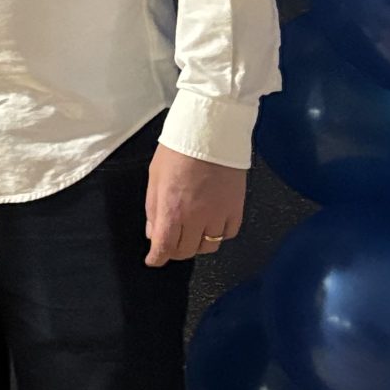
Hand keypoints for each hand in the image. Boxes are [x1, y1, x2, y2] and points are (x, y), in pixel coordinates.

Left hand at [145, 145, 246, 267]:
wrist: (210, 131)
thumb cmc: (178, 149)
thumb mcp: (155, 177)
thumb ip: (153, 209)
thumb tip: (153, 233)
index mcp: (172, 210)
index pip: (164, 248)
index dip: (157, 258)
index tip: (154, 259)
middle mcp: (196, 218)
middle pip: (186, 251)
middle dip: (175, 250)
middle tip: (171, 241)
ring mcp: (218, 215)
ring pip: (208, 247)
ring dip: (197, 243)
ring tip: (192, 230)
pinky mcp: (236, 209)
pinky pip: (228, 234)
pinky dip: (219, 234)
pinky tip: (212, 222)